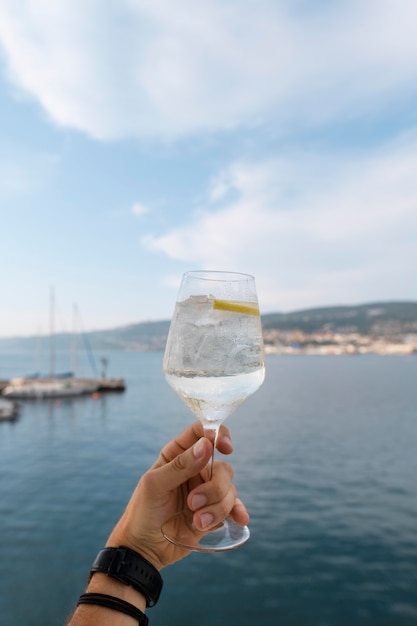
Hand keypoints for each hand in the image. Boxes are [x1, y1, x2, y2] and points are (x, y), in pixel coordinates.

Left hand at [106, 421, 248, 569]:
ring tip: (197, 521)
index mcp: (178, 455)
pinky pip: (233, 507)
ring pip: (229, 489)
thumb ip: (180, 465)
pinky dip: (238, 511)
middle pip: (222, 467)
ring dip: (217, 507)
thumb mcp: (154, 485)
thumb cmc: (142, 512)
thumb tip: (206, 445)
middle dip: (213, 487)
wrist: (144, 549)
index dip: (217, 435)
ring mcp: (206, 491)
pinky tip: (240, 520)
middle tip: (193, 503)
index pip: (202, 433)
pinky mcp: (213, 512)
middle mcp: (195, 470)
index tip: (225, 448)